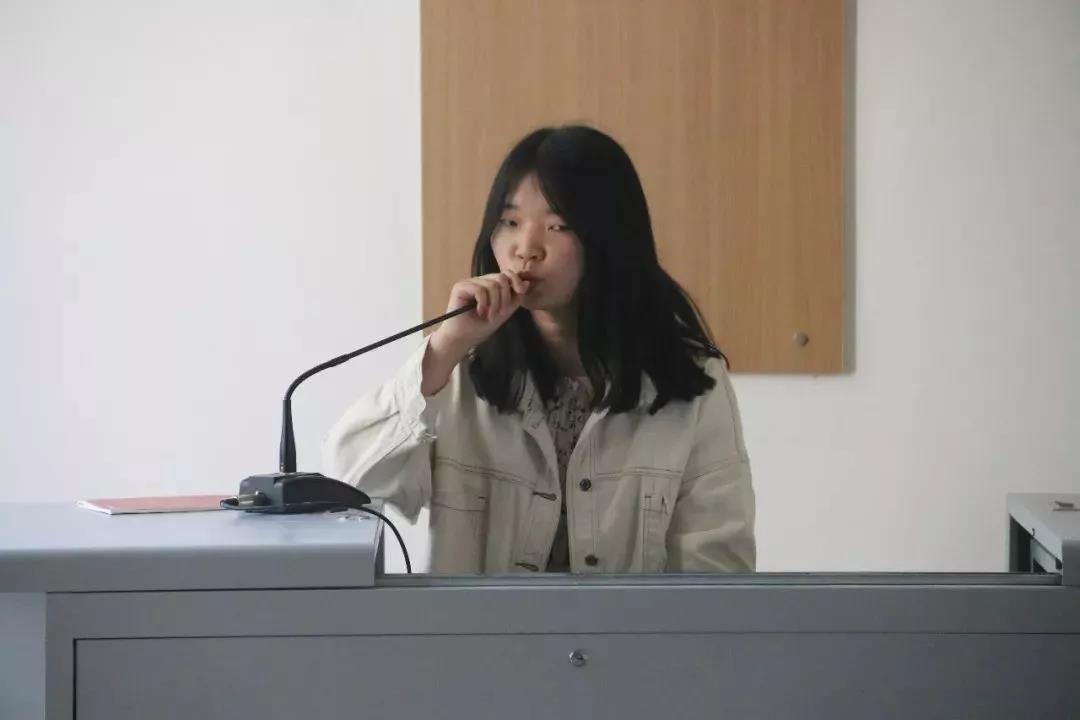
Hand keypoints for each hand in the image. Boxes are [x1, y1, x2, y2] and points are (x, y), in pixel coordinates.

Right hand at [421, 271, 529, 394]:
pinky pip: (480, 289)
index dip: (516, 280)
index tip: (521, 291)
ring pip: (492, 285)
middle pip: (501, 278)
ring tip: (489, 316)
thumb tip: (527, 282)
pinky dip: (483, 303)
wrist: (462, 339)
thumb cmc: (480, 327)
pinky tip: (479, 312)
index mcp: (490, 285)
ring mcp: (469, 282)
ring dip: (494, 304)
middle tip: (500, 314)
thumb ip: (515, 298)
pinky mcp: (460, 287)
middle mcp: (480, 281)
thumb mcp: (504, 312)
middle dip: (505, 298)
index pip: (506, 273)